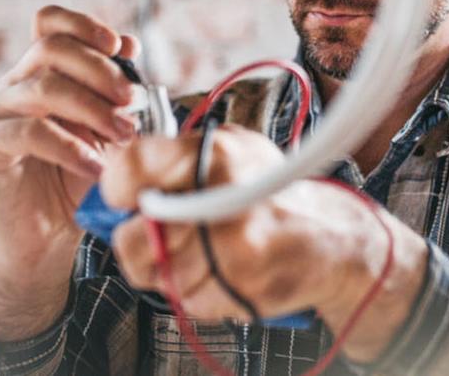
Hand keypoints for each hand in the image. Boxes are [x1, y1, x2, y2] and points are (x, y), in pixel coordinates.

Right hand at [0, 5, 138, 338]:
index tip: (119, 46)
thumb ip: (115, 91)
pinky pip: (29, 132)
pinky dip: (69, 147)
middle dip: (101, 71)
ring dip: (93, 109)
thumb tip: (130, 43)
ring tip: (123, 136)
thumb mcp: (106, 132)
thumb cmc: (77, 181)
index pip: (50, 22)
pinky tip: (93, 167)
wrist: (47, 236)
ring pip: (44, 86)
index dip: (83, 25)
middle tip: (133, 102)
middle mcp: (14, 84)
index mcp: (40, 71)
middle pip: (52, 47)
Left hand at [99, 125, 428, 361]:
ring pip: (158, 271)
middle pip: (134, 234)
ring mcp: (233, 249)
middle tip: (157, 233)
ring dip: (169, 268)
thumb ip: (174, 159)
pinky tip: (221, 271)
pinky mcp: (240, 289)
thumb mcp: (231, 150)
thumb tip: (115, 181)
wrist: (333, 240)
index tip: (123, 195)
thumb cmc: (271, 192)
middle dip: (138, 238)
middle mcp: (224, 198)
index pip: (132, 165)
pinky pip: (185, 298)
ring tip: (202, 251)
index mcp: (217, 154)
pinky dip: (195, 290)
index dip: (117, 184)